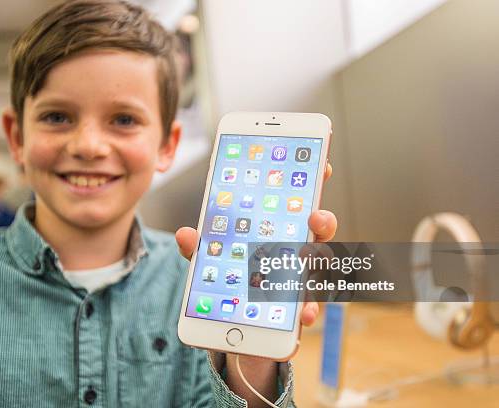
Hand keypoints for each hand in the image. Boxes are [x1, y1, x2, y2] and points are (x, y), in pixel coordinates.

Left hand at [175, 163, 336, 326]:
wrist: (230, 318)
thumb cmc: (228, 278)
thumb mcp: (209, 259)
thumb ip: (200, 247)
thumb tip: (185, 234)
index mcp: (277, 230)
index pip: (298, 202)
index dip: (313, 182)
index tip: (322, 167)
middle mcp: (295, 250)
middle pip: (319, 230)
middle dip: (322, 220)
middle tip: (315, 216)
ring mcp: (300, 278)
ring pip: (321, 266)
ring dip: (319, 261)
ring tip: (307, 259)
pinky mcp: (297, 307)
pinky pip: (310, 306)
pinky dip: (308, 309)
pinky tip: (302, 313)